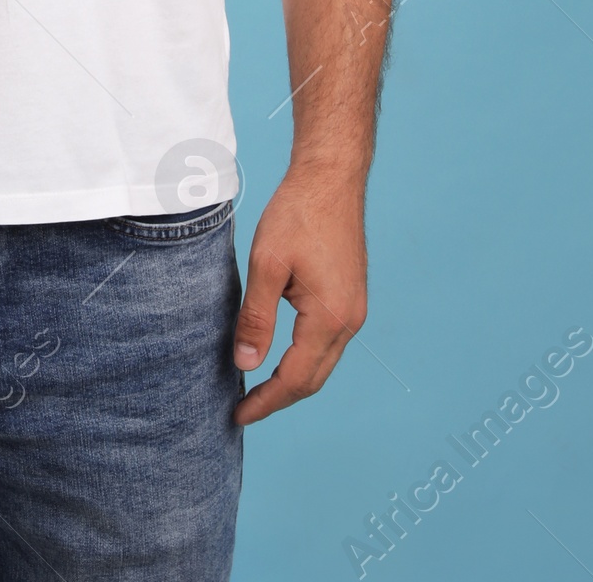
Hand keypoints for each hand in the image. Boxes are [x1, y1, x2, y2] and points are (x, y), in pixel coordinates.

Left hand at [232, 165, 366, 425]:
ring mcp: (354, 309)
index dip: (265, 402)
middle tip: (242, 409)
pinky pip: (327, 342)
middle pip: (313, 379)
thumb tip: (245, 365)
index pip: (295, 379)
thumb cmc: (298, 213)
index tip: (237, 415)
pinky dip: (303, 358)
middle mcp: (350, 321)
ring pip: (322, 362)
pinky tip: (280, 355)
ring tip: (256, 388)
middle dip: (278, 398)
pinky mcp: (350, 297)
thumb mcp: (267, 264)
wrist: (331, 178)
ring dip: (292, 380)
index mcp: (330, 317)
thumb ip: (256, 318)